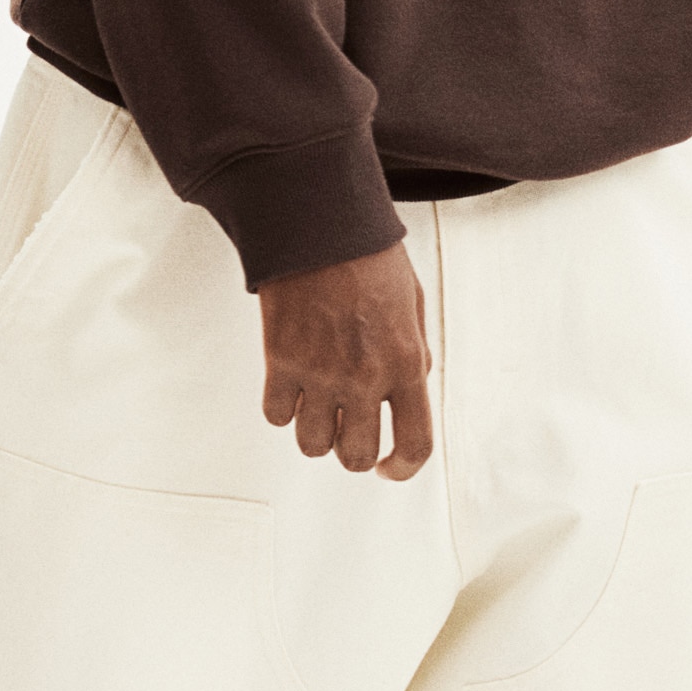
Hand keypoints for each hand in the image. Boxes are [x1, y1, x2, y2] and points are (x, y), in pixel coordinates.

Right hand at [260, 241, 433, 478]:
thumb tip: (410, 389)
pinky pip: (277, 415)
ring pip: (312, 444)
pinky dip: (283, 409)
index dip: (403, 468)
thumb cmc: (369, 256)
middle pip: (355, 456)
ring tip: (318, 406)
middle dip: (353, 452)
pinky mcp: (280, 360)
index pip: (414, 444)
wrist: (319, 222)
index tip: (389, 467)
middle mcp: (364, 376)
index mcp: (406, 363)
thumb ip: (414, 354)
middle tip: (348, 432)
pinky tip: (291, 386)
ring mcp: (319, 372)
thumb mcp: (412, 304)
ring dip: (316, 433)